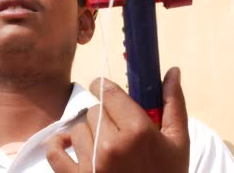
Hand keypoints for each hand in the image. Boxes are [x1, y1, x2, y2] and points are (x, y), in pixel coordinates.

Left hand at [46, 67, 188, 172]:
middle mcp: (110, 146)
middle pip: (94, 110)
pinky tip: (72, 145)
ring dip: (90, 134)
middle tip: (119, 131)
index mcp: (136, 132)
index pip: (108, 92)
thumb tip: (172, 70)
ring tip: (107, 148)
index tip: (105, 89)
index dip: (105, 87)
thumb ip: (173, 103)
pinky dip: (60, 145)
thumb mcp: (178, 142)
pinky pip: (55, 152)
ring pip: (78, 129)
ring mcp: (90, 164)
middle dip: (106, 116)